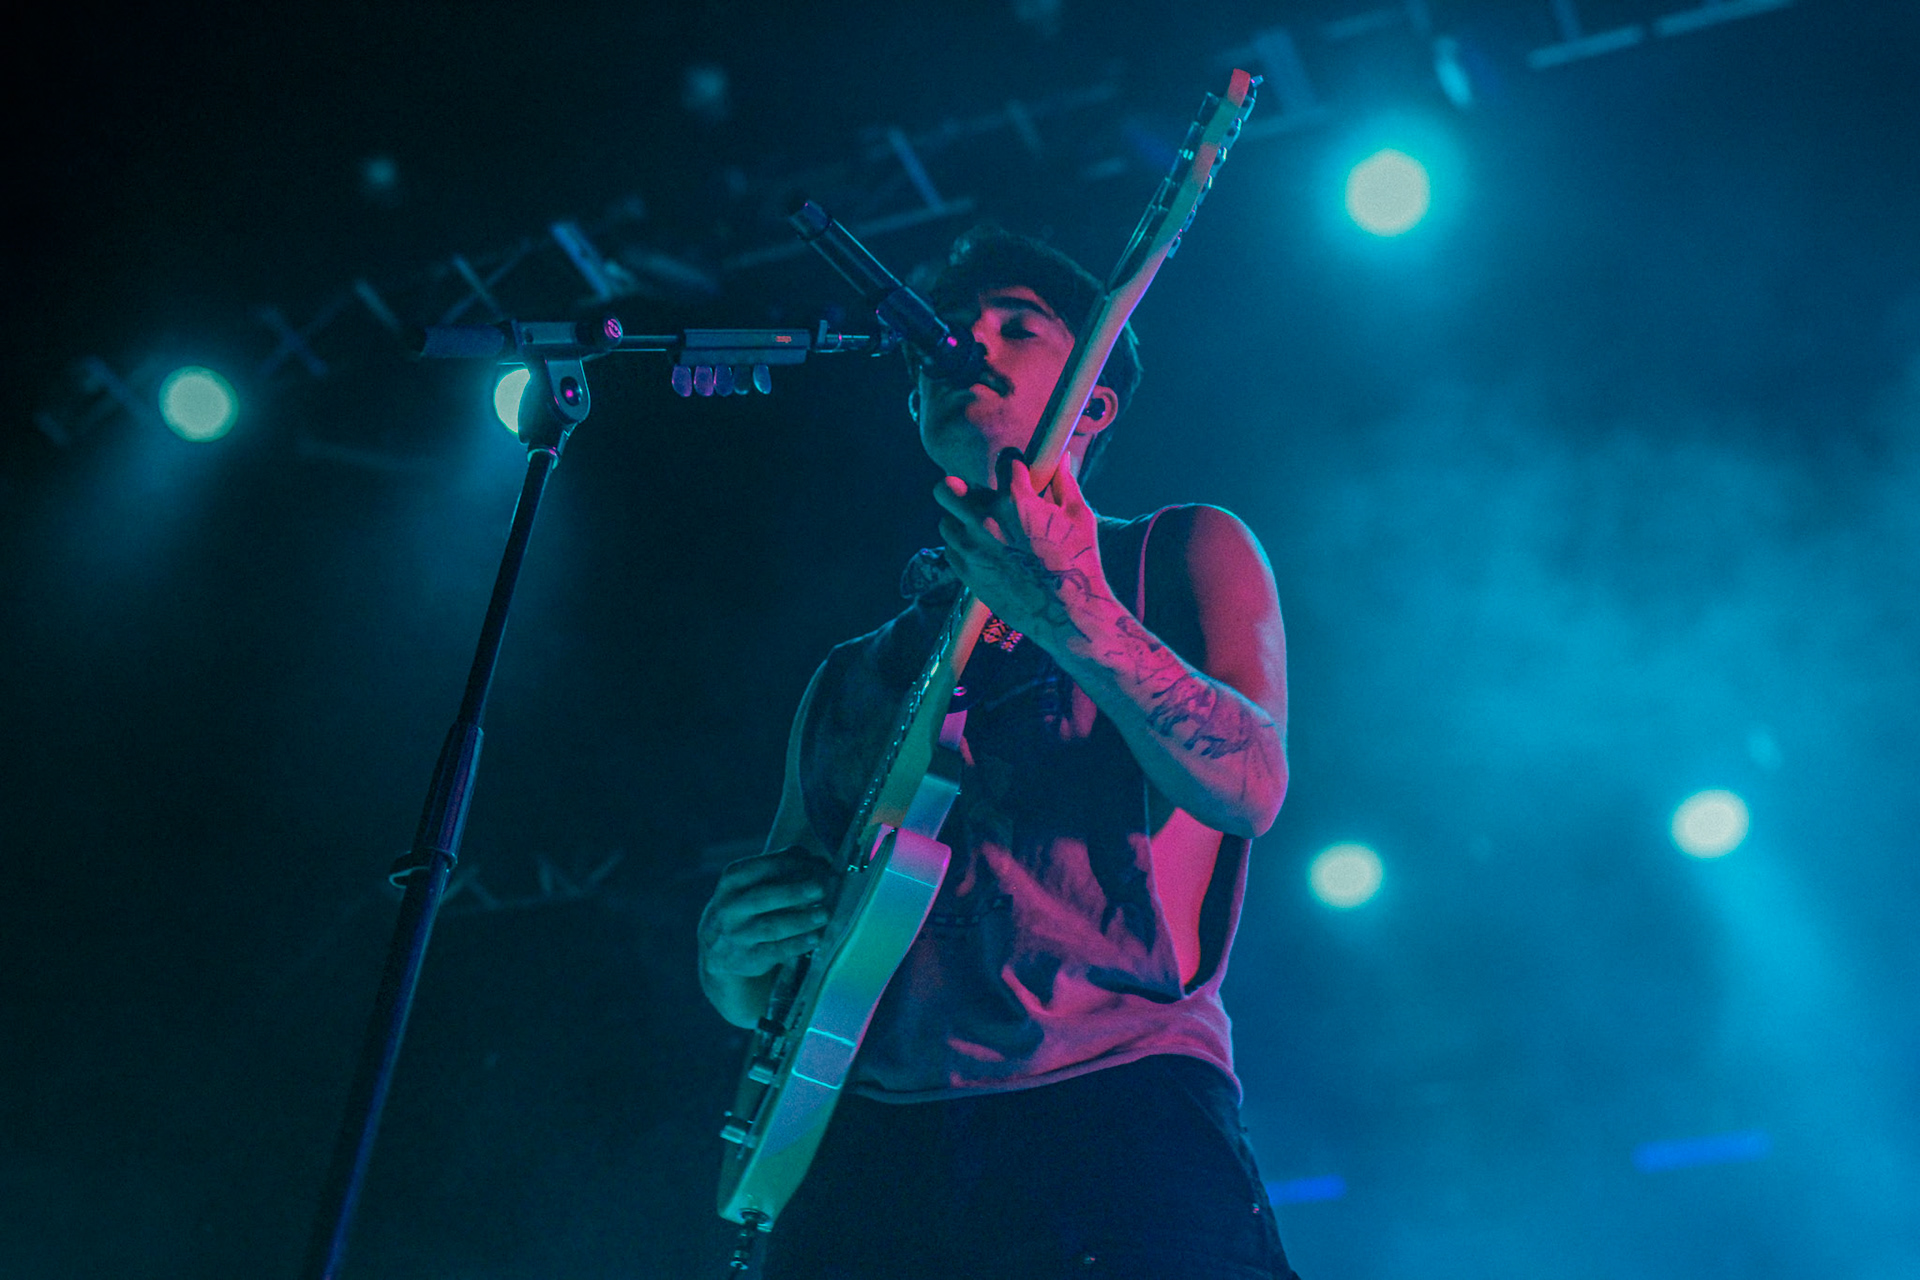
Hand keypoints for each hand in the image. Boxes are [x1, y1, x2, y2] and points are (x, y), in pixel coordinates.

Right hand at [698, 847, 835, 981]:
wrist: (719, 945)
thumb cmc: (748, 904)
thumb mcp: (754, 881)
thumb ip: (783, 868)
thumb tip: (821, 863)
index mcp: (733, 879)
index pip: (765, 867)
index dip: (796, 865)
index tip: (822, 867)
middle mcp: (730, 906)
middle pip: (764, 897)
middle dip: (794, 892)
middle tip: (821, 889)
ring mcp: (737, 934)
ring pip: (770, 927)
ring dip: (800, 920)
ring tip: (824, 915)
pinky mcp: (747, 958)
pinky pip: (774, 951)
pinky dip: (796, 945)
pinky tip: (814, 938)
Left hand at [932, 450, 1110, 644]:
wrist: (1068, 612)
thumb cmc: (1078, 561)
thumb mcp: (1079, 516)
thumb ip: (1065, 483)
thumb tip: (1061, 457)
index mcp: (1015, 501)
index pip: (1004, 462)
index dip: (1015, 466)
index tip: (1020, 475)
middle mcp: (985, 521)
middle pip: (947, 488)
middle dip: (960, 486)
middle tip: (977, 496)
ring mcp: (972, 549)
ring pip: (946, 520)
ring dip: (961, 520)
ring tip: (982, 528)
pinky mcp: (967, 573)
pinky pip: (951, 550)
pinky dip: (963, 547)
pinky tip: (984, 551)